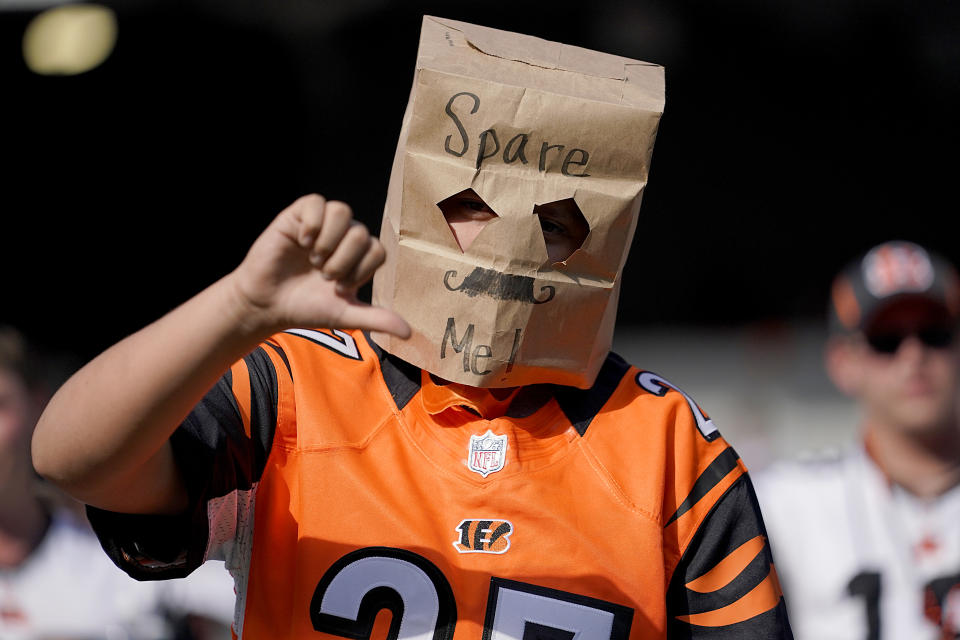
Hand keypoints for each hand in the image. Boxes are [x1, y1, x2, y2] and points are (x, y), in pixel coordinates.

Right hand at [229, 194, 409, 338]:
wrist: (267, 304)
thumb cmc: (306, 308)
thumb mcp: (344, 315)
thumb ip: (376, 319)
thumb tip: (409, 333)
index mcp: (358, 257)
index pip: (378, 250)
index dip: (360, 271)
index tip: (338, 287)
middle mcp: (343, 237)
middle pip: (361, 233)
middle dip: (343, 260)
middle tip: (323, 275)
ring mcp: (321, 224)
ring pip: (343, 211)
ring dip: (329, 241)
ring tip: (314, 258)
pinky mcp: (299, 215)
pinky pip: (317, 202)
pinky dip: (312, 224)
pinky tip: (301, 241)